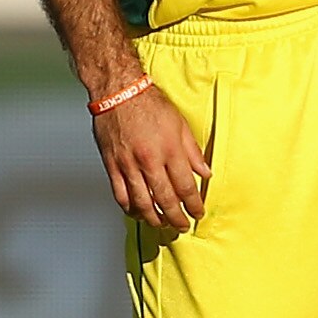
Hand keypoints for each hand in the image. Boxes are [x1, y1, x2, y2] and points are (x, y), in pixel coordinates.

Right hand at [93, 79, 210, 230]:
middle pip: (166, 200)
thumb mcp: (180, 124)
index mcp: (169, 149)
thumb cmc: (150, 104)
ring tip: (161, 224)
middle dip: (176, 218)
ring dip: (154, 218)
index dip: (194, 205)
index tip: (197, 213)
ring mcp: (128, 164)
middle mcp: (149, 160)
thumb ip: (193, 152)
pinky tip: (137, 212)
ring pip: (142, 202)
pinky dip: (130, 208)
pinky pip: (121, 194)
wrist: (118, 91)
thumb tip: (205, 173)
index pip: (186, 187)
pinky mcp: (112, 165)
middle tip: (182, 226)